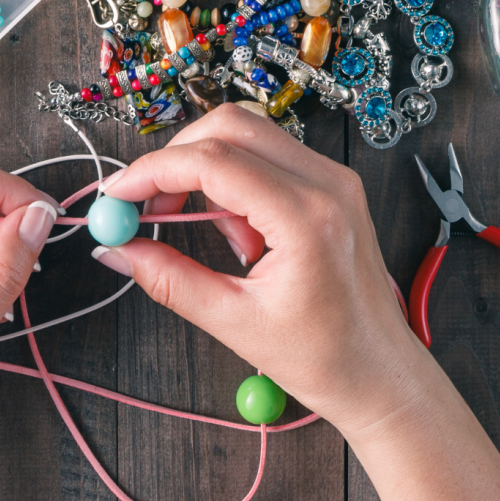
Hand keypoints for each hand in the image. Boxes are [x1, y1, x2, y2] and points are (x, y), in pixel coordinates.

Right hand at [93, 104, 432, 432]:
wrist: (382, 374)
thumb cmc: (326, 357)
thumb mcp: (235, 323)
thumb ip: (168, 280)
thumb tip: (117, 250)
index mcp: (307, 218)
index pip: (212, 162)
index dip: (152, 173)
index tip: (117, 196)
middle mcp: (327, 184)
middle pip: (229, 126)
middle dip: (176, 160)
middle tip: (148, 206)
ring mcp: (335, 179)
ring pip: (248, 134)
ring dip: (206, 170)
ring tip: (210, 234)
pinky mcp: (333, 185)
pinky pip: (269, 156)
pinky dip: (236, 180)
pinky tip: (240, 236)